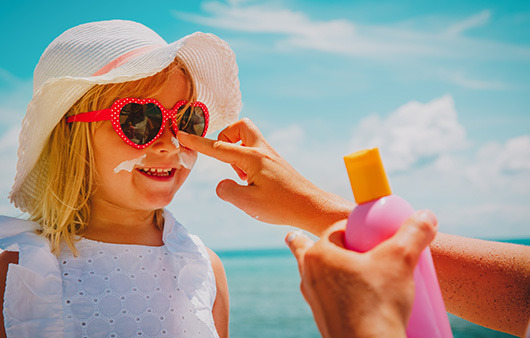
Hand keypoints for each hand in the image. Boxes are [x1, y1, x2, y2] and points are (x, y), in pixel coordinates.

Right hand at [177, 118, 352, 234]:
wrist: (311, 206)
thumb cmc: (281, 205)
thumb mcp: (248, 203)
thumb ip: (227, 191)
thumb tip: (222, 184)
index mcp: (252, 158)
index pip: (218, 147)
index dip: (197, 142)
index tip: (182, 134)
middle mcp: (262, 151)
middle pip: (240, 126)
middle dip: (226, 137)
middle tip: (226, 160)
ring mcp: (270, 155)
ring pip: (248, 138)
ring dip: (237, 151)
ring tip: (242, 177)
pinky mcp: (275, 163)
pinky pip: (255, 151)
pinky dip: (246, 160)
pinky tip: (252, 182)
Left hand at [286, 210, 437, 337]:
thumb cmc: (378, 304)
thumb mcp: (401, 260)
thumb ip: (414, 233)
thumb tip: (427, 215)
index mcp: (319, 255)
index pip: (338, 229)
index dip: (356, 226)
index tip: (371, 231)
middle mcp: (310, 276)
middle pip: (318, 250)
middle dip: (318, 243)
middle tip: (319, 238)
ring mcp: (314, 299)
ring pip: (317, 274)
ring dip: (321, 267)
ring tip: (316, 261)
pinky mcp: (324, 319)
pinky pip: (325, 297)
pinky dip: (331, 291)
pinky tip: (341, 295)